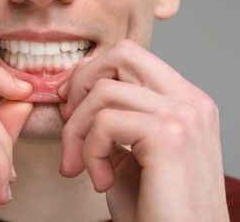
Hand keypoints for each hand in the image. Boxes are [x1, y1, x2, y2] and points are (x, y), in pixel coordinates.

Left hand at [59, 40, 228, 220]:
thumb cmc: (152, 207)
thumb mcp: (128, 153)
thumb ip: (111, 117)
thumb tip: (75, 90)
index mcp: (183, 100)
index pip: (129, 56)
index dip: (90, 75)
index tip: (70, 109)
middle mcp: (190, 100)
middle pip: (120, 54)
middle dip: (81, 86)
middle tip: (71, 128)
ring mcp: (184, 115)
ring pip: (103, 91)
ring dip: (77, 131)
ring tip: (82, 167)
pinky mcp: (170, 136)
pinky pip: (105, 122)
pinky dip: (89, 151)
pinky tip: (101, 181)